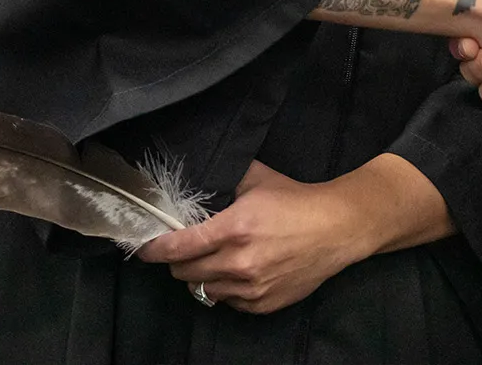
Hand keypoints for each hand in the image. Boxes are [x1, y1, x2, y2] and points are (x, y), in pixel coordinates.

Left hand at [139, 161, 365, 312]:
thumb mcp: (258, 180)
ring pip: (203, 290)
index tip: (144, 248)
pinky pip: (227, 302)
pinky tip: (237, 273)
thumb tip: (199, 177)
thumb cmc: (297, 200)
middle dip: (178, 262)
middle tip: (184, 251)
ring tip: (213, 261)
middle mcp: (238, 261)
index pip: (178, 247)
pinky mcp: (262, 304)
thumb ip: (225, 182)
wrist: (337, 228)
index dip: (155, 249)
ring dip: (201, 276)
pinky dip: (225, 289)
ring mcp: (250, 287)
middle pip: (185, 273)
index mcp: (234, 227)